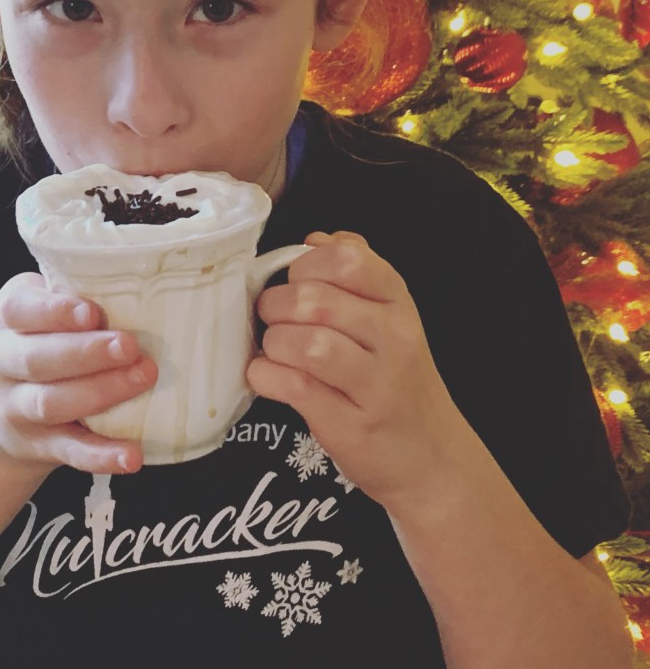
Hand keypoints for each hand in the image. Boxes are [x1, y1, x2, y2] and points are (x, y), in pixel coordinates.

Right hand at [0, 272, 157, 475]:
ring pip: (51, 403)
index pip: (20, 310)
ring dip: (100, 393)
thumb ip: (80, 293)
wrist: (4, 406)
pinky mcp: (39, 444)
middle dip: (86, 353)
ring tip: (143, 379)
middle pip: (37, 359)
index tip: (91, 312)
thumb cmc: (45, 337)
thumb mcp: (46, 307)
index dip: (54, 312)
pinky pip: (70, 451)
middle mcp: (3, 361)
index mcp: (8, 317)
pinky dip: (101, 455)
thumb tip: (152, 281)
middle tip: (130, 346)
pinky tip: (132, 455)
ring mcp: (17, 407)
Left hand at [247, 231, 469, 512]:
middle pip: (315, 299)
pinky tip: (268, 376)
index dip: (305, 264)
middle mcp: (394, 338)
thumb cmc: (396, 380)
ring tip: (275, 351)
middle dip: (275, 305)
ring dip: (274, 343)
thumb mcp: (389, 318)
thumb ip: (355, 273)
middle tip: (272, 320)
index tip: (294, 282)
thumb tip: (316, 238)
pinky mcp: (352, 425)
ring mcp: (376, 385)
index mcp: (398, 302)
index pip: (348, 259)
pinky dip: (266, 376)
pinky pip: (294, 387)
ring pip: (306, 343)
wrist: (433, 461)